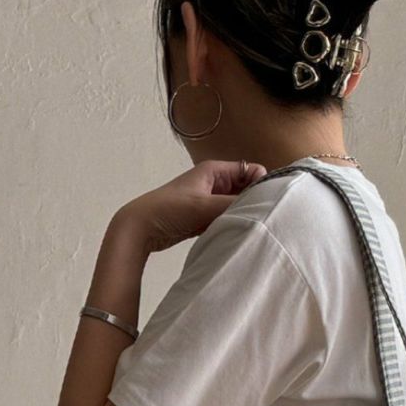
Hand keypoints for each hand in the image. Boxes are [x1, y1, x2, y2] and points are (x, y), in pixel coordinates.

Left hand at [116, 158, 267, 254]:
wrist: (140, 228)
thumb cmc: (170, 210)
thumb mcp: (206, 205)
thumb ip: (235, 204)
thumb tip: (263, 206)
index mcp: (215, 170)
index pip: (252, 171)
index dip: (261, 185)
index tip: (265, 205)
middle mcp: (214, 182)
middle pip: (246, 189)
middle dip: (253, 203)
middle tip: (258, 220)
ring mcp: (208, 201)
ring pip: (236, 206)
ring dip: (241, 217)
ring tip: (246, 229)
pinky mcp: (202, 218)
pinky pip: (225, 219)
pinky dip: (229, 226)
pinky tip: (232, 236)